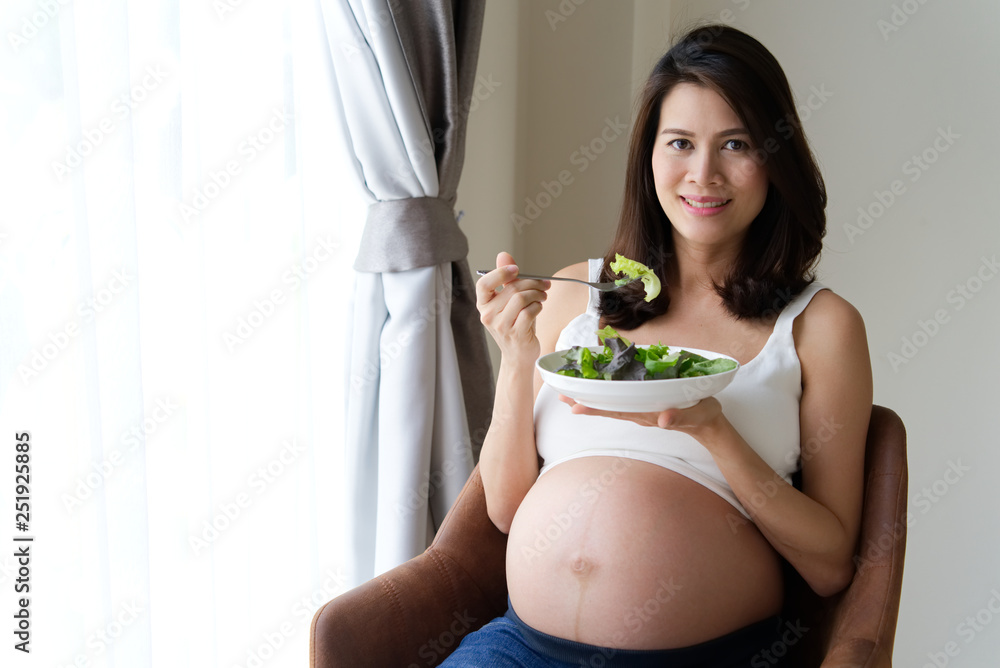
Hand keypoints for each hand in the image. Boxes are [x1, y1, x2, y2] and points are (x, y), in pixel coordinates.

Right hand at [476, 252, 550, 364]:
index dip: (499, 273)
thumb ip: (505, 279)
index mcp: (483, 305)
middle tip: (544, 284)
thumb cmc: (514, 325)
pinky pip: (530, 311)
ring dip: (537, 294)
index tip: (515, 268)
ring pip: (521, 298)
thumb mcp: (508, 301)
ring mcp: (501, 326)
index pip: (483, 284)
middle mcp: (488, 315)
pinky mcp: (516, 334)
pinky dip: (538, 306)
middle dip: (532, 283)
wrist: (518, 355)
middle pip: (511, 289)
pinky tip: (539, 308)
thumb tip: (503, 255)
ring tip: (543, 296)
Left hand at [558, 395, 726, 442]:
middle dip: (584, 401)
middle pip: (607, 407)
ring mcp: (642, 408)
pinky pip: (622, 398)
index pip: (616, 411)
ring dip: (591, 397)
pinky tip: (596, 387)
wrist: (710, 423)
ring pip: (612, 403)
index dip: (595, 408)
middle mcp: (640, 411)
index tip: (574, 406)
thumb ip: (681, 416)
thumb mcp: (697, 414)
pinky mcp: (646, 402)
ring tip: (570, 393)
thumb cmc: (703, 416)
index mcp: (648, 413)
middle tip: (560, 395)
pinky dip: (606, 392)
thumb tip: (663, 419)